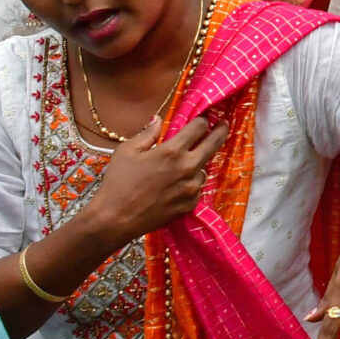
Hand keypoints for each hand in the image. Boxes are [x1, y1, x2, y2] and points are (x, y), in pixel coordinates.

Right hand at [82, 114, 229, 247]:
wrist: (115, 219)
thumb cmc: (117, 183)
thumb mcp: (127, 151)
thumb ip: (147, 133)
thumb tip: (158, 119)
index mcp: (172, 151)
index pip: (199, 127)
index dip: (201, 120)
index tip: (204, 119)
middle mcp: (187, 168)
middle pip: (214, 143)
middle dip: (221, 130)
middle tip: (224, 124)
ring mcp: (191, 188)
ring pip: (204, 168)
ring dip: (198, 163)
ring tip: (184, 164)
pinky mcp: (190, 205)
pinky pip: (197, 188)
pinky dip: (190, 184)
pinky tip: (176, 185)